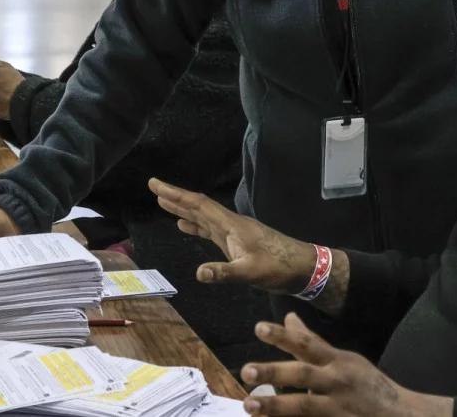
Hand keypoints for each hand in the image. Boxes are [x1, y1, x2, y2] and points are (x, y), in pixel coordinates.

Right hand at [151, 178, 316, 293]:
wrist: (302, 267)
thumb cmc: (279, 267)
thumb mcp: (251, 272)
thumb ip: (225, 273)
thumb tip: (199, 273)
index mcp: (232, 224)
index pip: (199, 204)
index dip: (176, 194)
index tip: (155, 184)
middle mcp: (231, 224)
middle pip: (198, 206)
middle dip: (175, 197)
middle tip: (154, 187)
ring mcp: (234, 232)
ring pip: (203, 217)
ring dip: (183, 210)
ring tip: (163, 204)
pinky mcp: (237, 242)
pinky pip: (210, 229)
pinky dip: (195, 226)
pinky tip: (185, 226)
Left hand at [239, 313, 452, 416]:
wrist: (401, 415)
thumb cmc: (365, 384)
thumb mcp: (343, 358)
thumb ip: (312, 342)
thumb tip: (288, 317)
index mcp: (338, 361)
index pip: (307, 343)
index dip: (283, 336)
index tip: (259, 328)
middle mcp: (337, 382)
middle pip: (303, 374)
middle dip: (274, 372)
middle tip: (246, 371)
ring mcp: (338, 408)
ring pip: (304, 406)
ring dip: (275, 406)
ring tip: (249, 406)